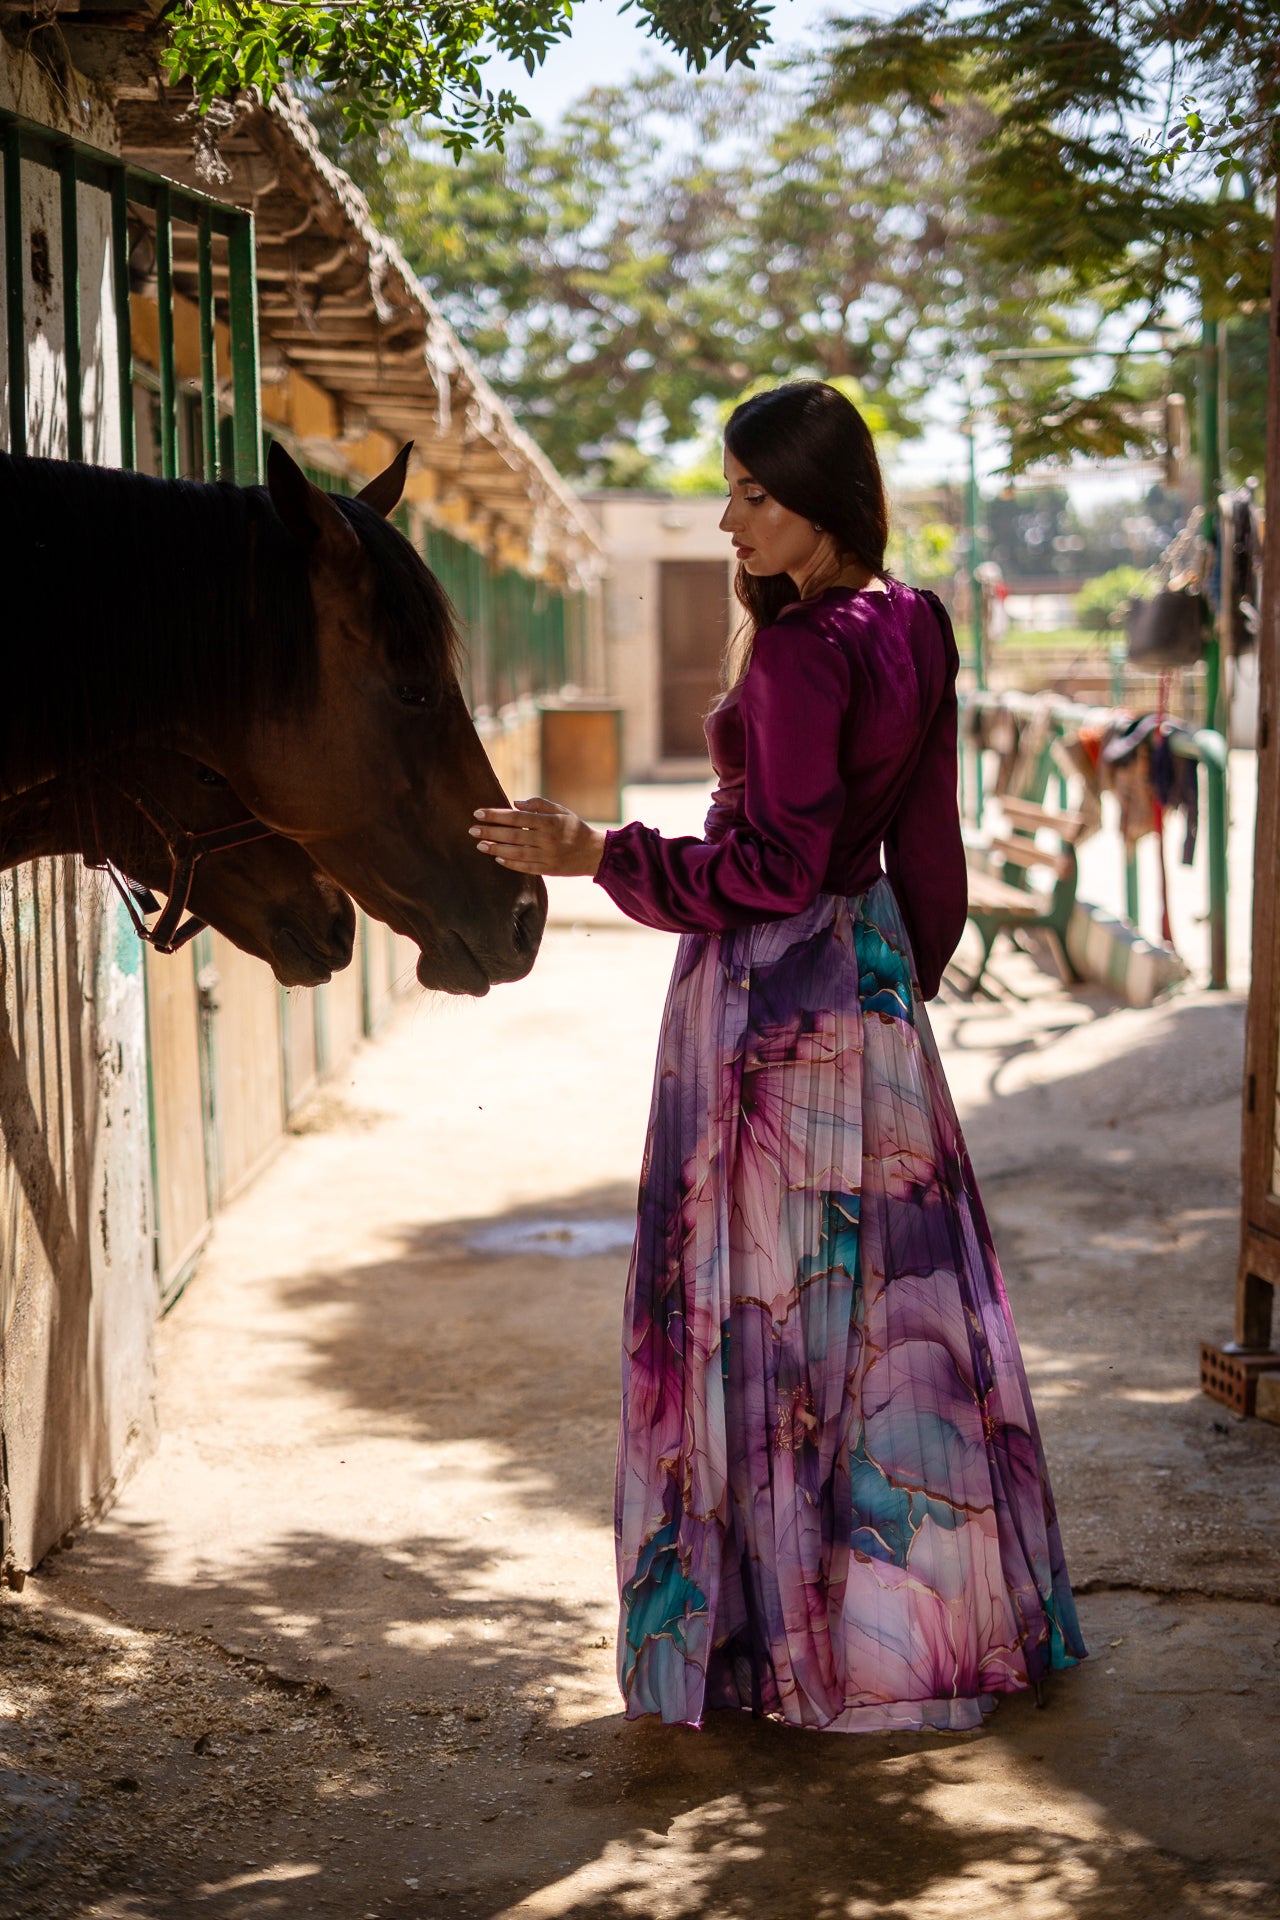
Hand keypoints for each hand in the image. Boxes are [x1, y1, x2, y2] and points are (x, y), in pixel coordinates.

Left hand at [470, 797, 605, 876]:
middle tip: (472, 830)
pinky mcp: (548, 870)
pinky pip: (525, 867)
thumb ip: (539, 805)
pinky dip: (510, 863)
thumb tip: (515, 803)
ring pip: (515, 852)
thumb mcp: (561, 811)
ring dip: (495, 848)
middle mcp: (546, 839)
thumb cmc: (575, 828)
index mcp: (549, 822)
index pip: (516, 817)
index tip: (478, 813)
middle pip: (512, 835)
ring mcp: (547, 856)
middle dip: (490, 832)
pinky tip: (497, 858)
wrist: (594, 853)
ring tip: (479, 845)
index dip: (495, 815)